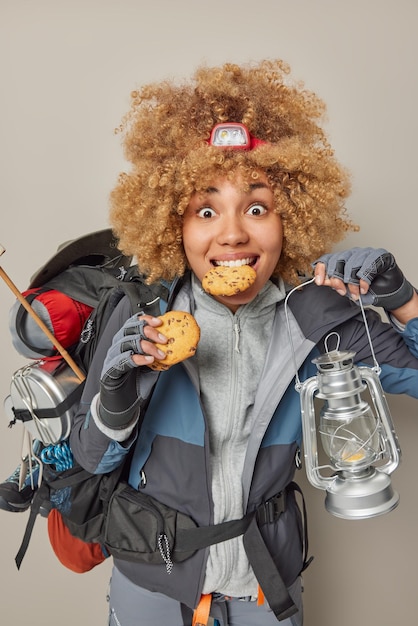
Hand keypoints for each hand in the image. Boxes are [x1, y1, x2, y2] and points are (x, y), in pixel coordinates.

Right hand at [98, 314, 166, 428]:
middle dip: (149, 331)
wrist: (122, 404)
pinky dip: (137, 358)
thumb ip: (160, 356)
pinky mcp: (110, 370)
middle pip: (130, 329)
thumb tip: (177, 348)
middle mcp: (118, 346)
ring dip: (147, 346)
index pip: (133, 322)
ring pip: (126, 342)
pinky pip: (122, 360)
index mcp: (127, 341)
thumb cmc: (135, 383)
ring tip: (160, 354)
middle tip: (164, 339)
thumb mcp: (152, 366)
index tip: (160, 322)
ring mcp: (113, 357)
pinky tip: (149, 360)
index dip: (146, 320)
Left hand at [313, 247, 414, 309]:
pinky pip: (368, 265)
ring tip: (356, 293)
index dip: (321, 269)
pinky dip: (364, 280)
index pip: (328, 259)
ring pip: (352, 263)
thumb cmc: (368, 290)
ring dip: (352, 283)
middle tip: (341, 292)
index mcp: (343, 260)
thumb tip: (321, 280)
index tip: (319, 282)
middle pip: (338, 260)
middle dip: (337, 279)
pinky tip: (364, 288)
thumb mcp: (347, 289)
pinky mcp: (380, 255)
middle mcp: (353, 254)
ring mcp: (367, 252)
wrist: (388, 294)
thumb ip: (334, 283)